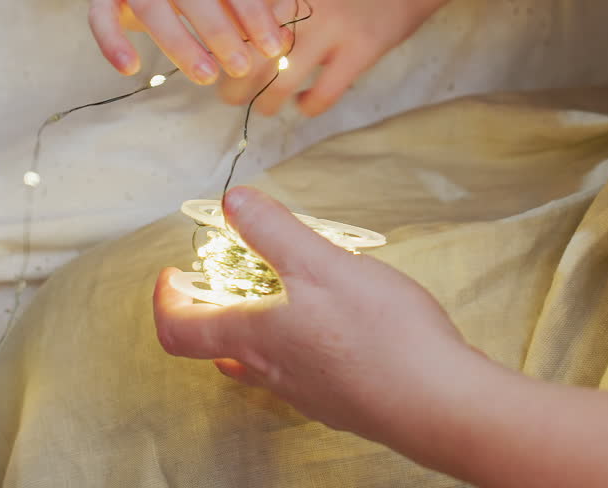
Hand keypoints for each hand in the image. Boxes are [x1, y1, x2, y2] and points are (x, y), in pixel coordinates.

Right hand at [90, 0, 292, 83]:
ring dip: (178, 45)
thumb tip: (280, 43)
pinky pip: (100, 14)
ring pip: (148, 4)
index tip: (272, 47)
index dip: (252, 11)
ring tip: (206, 76)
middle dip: (218, 32)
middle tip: (241, 67)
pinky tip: (131, 70)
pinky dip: (113, 43)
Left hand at [153, 187, 500, 462]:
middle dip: (214, 307)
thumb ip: (272, 231)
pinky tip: (334, 322)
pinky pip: (303, 370)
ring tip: (284, 290)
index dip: (166, 302)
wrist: (440, 405)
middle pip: (219, 346)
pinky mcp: (344, 401)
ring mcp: (308, 393)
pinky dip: (299, 341)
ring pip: (262, 360)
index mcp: (255, 338)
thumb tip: (232, 202)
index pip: (179, 332)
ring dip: (259, 323)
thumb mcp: (322, 263)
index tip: (173, 275)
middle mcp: (273, 373)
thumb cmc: (379, 335)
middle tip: (225, 276)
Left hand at [219, 0, 455, 116]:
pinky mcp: (362, 49)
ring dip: (265, 102)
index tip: (213, 63)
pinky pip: (324, 92)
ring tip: (262, 107)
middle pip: (250, 54)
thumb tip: (229, 19)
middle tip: (227, 95)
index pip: (235, 23)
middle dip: (232, 83)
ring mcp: (333, 27)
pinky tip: (304, 104)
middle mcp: (302, 2)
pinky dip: (308, 106)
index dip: (219, 49)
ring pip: (281, 80)